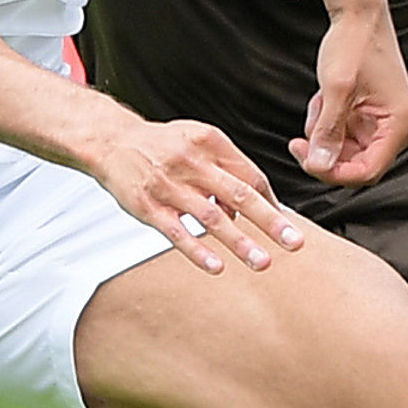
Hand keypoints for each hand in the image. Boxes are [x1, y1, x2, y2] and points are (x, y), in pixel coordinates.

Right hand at [88, 112, 309, 273]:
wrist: (112, 141)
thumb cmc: (162, 145)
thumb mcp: (198, 142)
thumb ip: (226, 170)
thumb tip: (250, 207)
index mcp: (210, 142)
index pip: (250, 175)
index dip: (271, 201)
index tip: (287, 223)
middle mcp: (192, 163)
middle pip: (240, 194)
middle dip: (270, 221)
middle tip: (295, 242)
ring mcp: (169, 186)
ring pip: (211, 217)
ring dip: (240, 242)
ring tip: (263, 262)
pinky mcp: (148, 207)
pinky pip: (177, 232)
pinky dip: (197, 250)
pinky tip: (216, 266)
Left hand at [293, 0, 407, 184]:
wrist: (358, 14)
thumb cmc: (354, 43)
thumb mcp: (336, 89)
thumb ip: (328, 131)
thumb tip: (320, 166)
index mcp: (400, 125)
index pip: (367, 171)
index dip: (334, 173)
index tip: (307, 159)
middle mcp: (398, 129)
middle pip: (355, 165)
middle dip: (325, 150)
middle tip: (300, 138)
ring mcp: (383, 123)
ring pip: (344, 151)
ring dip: (324, 133)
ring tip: (321, 101)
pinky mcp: (370, 117)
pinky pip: (342, 135)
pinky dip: (327, 122)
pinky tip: (325, 99)